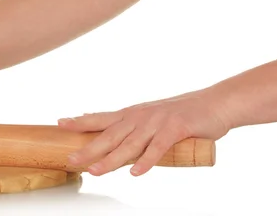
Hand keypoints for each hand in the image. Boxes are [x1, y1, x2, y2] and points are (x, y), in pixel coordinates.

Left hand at [57, 89, 230, 176]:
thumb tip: (116, 143)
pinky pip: (158, 148)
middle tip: (71, 159)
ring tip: (95, 171)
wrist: (215, 104)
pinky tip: (135, 173)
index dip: (81, 121)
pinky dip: (146, 161)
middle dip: (89, 148)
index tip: (60, 123)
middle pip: (110, 135)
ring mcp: (158, 122)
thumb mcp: (152, 119)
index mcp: (134, 114)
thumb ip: (135, 130)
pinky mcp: (176, 129)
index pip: (102, 117)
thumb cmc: (183, 115)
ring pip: (130, 144)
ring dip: (111, 159)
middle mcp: (141, 116)